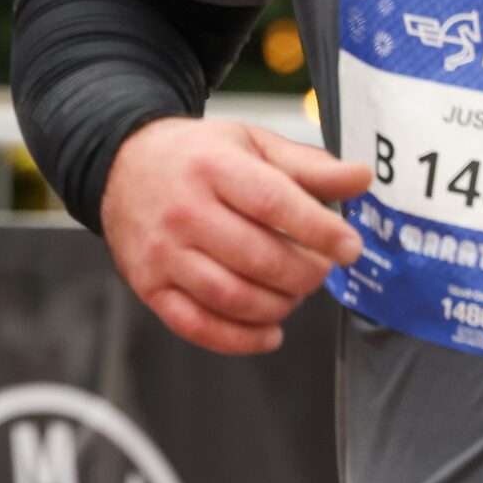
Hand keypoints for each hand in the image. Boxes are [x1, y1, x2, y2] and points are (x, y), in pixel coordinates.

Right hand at [102, 117, 371, 355]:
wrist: (122, 166)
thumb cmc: (195, 157)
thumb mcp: (252, 144)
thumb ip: (308, 166)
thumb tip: (361, 179)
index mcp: (213, 167)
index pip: (275, 204)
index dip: (320, 231)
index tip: (349, 248)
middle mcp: (183, 211)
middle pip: (259, 259)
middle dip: (306, 274)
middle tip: (319, 270)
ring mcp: (162, 252)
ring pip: (233, 298)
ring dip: (279, 306)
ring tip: (292, 293)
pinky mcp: (148, 285)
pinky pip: (197, 326)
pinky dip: (241, 339)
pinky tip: (268, 330)